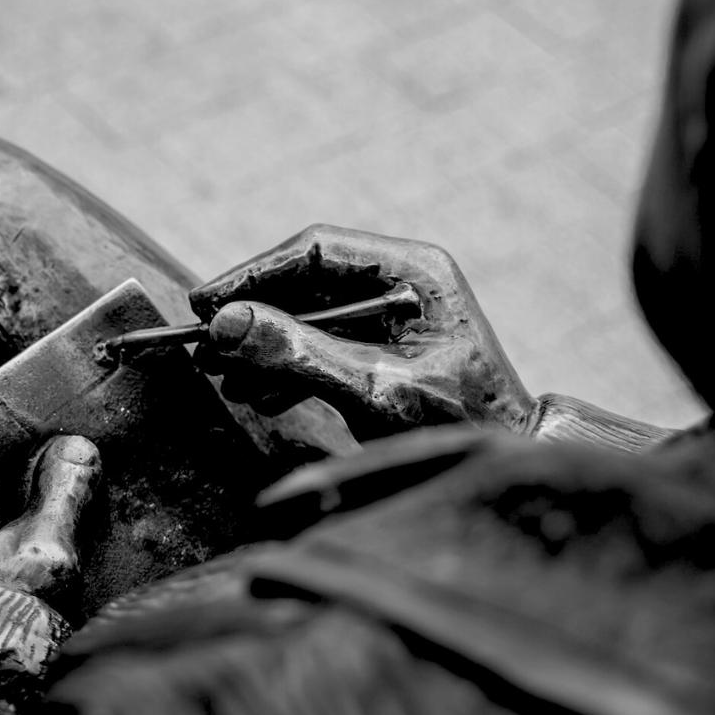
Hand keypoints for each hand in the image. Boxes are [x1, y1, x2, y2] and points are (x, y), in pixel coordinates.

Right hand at [189, 225, 536, 441]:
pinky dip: (291, 364)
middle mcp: (403, 280)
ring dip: (268, 344)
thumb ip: (299, 353)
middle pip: (308, 280)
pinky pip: (325, 341)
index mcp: (413, 271)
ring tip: (227, 377)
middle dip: (256, 315)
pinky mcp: (388, 346)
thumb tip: (227, 324)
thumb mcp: (371, 387)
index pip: (316, 250)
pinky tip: (259, 391)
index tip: (208, 303)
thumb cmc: (457, 422)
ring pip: (311, 312)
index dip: (255, 273)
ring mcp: (395, 312)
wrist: (506, 464)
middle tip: (207, 344)